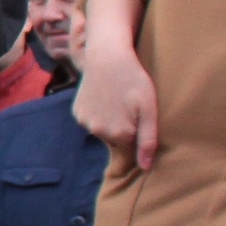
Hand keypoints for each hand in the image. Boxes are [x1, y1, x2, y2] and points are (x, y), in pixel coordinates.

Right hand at [73, 40, 160, 169]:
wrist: (106, 57)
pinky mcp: (77, 112)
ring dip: (110, 122)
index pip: (132, 148)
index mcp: (119, 134)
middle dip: (124, 129)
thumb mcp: (148, 109)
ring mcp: (85, 122)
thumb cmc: (133, 80)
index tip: (140, 117)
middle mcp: (99, 132)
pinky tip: (104, 99)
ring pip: (103, 131)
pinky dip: (98, 114)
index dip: (138, 134)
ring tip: (117, 101)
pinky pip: (91, 121)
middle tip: (130, 107)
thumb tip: (145, 168)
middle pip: (117, 141)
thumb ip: (148, 140)